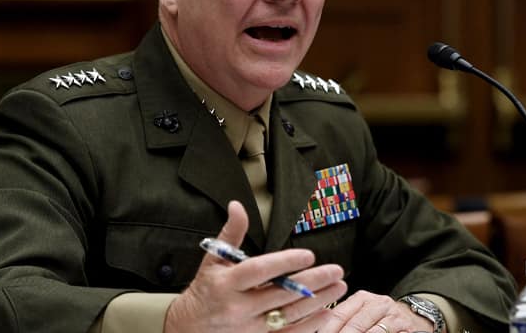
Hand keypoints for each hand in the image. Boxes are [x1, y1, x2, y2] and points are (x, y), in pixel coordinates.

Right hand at [164, 200, 347, 332]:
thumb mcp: (213, 259)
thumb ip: (230, 233)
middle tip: (336, 270)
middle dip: (312, 282)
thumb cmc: (204, 291)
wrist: (187, 329)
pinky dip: (309, 325)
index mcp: (226, 284)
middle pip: (281, 294)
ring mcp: (249, 328)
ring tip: (338, 287)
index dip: (284, 262)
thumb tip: (237, 206)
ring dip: (318, 302)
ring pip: (290, 315)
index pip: (259, 271)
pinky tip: (326, 313)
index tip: (308, 255)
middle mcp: (238, 308)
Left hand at [318, 291, 435, 332]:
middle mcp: (378, 303)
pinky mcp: (406, 327)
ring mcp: (393, 315)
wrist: (412, 318)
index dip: (328, 329)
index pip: (339, 314)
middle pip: (355, 324)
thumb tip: (320, 329)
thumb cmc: (379, 319)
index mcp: (361, 298)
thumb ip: (344, 320)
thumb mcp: (362, 314)